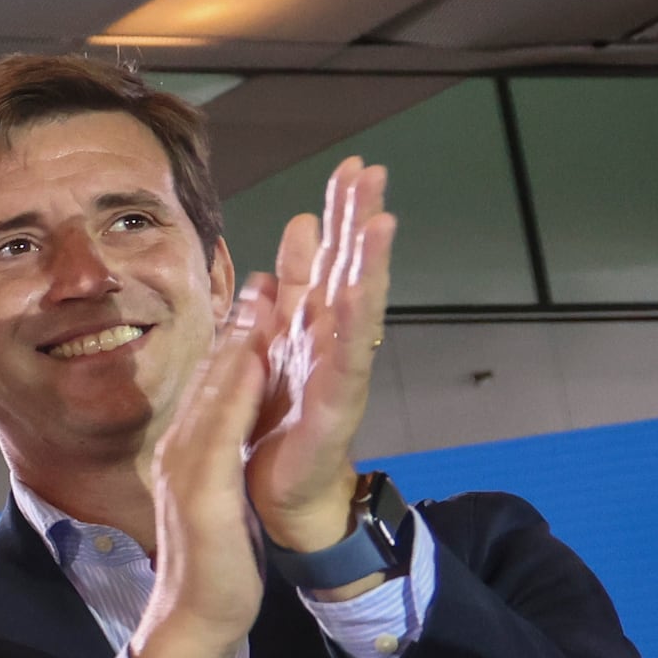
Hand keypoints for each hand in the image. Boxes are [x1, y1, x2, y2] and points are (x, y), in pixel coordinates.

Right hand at [132, 282, 275, 657]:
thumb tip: (229, 432)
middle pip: (212, 377)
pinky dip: (234, 388)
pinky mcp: (199, 490)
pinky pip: (218, 428)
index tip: (261, 295)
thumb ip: (218, 460)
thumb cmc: (212, 563)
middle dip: (239, 322)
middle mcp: (182, 450)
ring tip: (262, 297)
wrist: (193, 617)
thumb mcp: (215, 499)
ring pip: (213, 391)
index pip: (217, 386)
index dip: (239, 337)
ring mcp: (186, 468)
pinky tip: (252, 361)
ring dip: (238, 340)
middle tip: (265, 273)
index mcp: (191, 451)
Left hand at [244, 155, 392, 554]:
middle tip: (372, 173)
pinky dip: (349, 332)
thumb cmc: (283, 416)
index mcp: (315, 322)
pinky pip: (343, 366)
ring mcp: (337, 374)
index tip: (351, 165)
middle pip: (351, 271)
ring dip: (368, 266)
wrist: (282, 491)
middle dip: (361, 222)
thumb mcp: (278, 336)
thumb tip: (302, 225)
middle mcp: (333, 342)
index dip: (342, 213)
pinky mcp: (332, 411)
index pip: (332, 257)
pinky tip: (356, 299)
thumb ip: (292, 284)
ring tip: (379, 223)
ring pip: (358, 310)